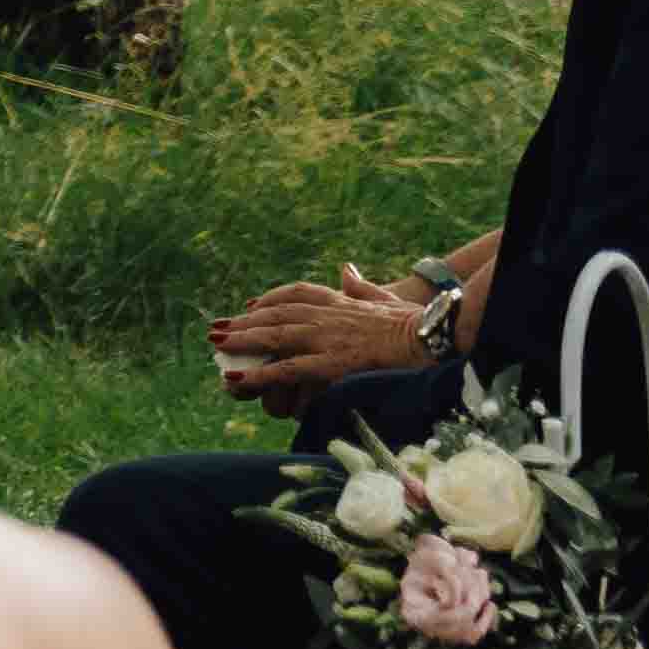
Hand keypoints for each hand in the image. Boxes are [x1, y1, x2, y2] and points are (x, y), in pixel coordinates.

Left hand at [208, 265, 431, 414]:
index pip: (294, 293)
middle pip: (274, 314)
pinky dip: (260, 373)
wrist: (433, 337)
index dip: (268, 300)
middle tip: (216, 329)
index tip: (250, 305)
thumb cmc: (417, 322)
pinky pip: (288, 368)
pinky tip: (238, 379)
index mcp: (339, 300)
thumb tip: (346, 269)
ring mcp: (327, 337)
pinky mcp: (332, 362)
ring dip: (241, 341)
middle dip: (243, 321)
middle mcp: (326, 314)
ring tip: (215, 346)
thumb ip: (361, 286)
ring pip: (273, 337)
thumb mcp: (386, 298)